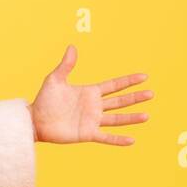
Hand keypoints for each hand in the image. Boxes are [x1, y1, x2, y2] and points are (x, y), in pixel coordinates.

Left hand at [29, 45, 152, 144]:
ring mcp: (92, 121)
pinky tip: (132, 140)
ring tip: (147, 116)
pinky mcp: (87, 134)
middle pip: (120, 101)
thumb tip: (72, 47)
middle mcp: (94, 107)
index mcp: (90, 92)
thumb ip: (66, 65)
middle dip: (135, 98)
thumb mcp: (55, 80)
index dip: (128, 81)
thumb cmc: (44, 100)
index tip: (144, 77)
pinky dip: (118, 139)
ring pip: (117, 119)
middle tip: (151, 94)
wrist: (35, 121)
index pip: (114, 85)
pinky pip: (106, 137)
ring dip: (131, 118)